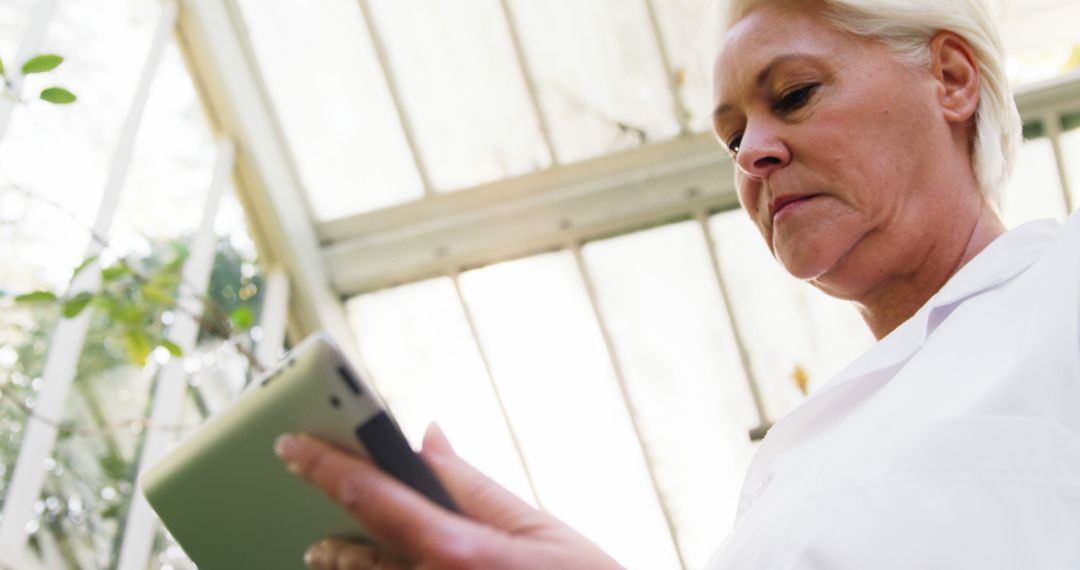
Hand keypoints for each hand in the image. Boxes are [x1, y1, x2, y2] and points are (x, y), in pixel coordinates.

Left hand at [275, 424, 621, 569]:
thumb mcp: (535, 528)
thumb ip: (471, 484)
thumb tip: (428, 438)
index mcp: (458, 550)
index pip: (373, 497)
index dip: (326, 466)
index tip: (292, 445)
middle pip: (361, 547)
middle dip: (333, 521)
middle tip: (306, 486)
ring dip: (346, 563)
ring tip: (324, 551)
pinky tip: (370, 568)